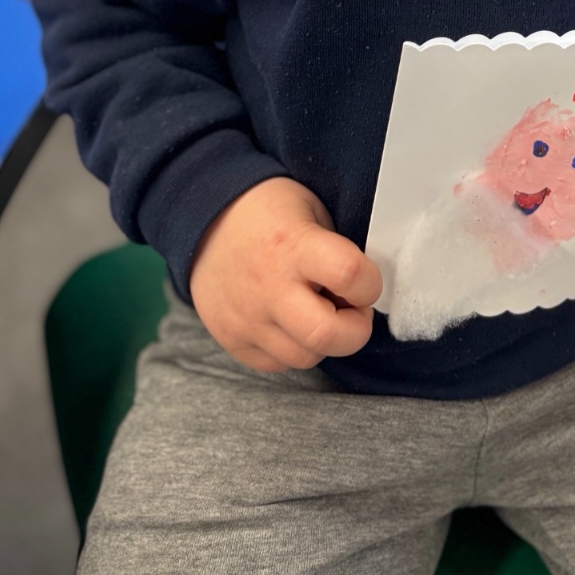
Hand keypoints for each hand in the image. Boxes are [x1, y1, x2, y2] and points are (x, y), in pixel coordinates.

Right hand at [189, 176, 382, 371]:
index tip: (366, 279)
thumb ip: (337, 250)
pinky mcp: (232, 340)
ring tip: (317, 310)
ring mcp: (246, 319)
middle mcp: (269, 287)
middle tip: (351, 308)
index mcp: (293, 245)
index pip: (349, 275)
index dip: (370, 283)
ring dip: (324, 340)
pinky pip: (278, 364)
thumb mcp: (310, 209)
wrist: (204, 219)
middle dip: (355, 328)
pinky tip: (291, 321)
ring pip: (305, 358)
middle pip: (327, 335)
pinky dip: (294, 348)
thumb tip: (364, 292)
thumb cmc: (268, 211)